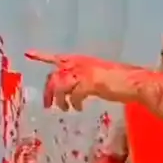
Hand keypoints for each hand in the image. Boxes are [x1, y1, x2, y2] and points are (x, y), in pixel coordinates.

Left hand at [25, 50, 152, 111]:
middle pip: (55, 75)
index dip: (42, 56)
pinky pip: (74, 95)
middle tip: (47, 105)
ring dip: (60, 99)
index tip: (28, 53)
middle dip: (49, 91)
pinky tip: (78, 108)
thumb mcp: (99, 77)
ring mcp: (84, 72)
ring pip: (61, 85)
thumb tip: (76, 91)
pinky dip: (75, 103)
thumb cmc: (121, 81)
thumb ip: (85, 80)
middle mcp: (80, 63)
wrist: (134, 83)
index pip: (58, 57)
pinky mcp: (89, 82)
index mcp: (82, 60)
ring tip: (64, 108)